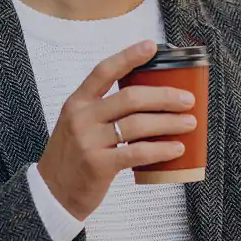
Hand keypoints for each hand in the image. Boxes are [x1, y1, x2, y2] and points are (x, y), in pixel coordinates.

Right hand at [36, 40, 195, 220]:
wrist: (52, 193)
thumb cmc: (73, 157)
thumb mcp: (78, 125)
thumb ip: (103, 110)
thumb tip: (149, 99)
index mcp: (77, 102)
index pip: (104, 71)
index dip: (128, 56)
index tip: (152, 46)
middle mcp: (81, 118)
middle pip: (130, 97)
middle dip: (164, 96)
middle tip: (187, 100)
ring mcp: (88, 141)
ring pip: (138, 124)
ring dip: (168, 122)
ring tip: (189, 123)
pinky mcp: (98, 165)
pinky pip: (137, 152)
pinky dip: (161, 149)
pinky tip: (176, 148)